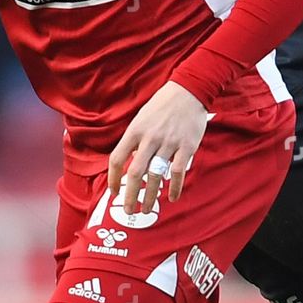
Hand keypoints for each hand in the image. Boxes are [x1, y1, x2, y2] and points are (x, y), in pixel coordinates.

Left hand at [107, 80, 207, 214]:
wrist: (189, 91)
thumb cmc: (162, 106)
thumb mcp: (141, 119)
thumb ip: (135, 141)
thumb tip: (132, 164)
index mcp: (135, 131)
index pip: (117, 158)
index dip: (113, 178)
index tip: (114, 192)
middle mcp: (150, 138)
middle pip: (135, 173)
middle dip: (130, 195)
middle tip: (128, 211)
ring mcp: (169, 143)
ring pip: (156, 176)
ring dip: (150, 196)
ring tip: (145, 209)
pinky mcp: (187, 146)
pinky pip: (178, 171)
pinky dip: (175, 187)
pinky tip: (172, 198)